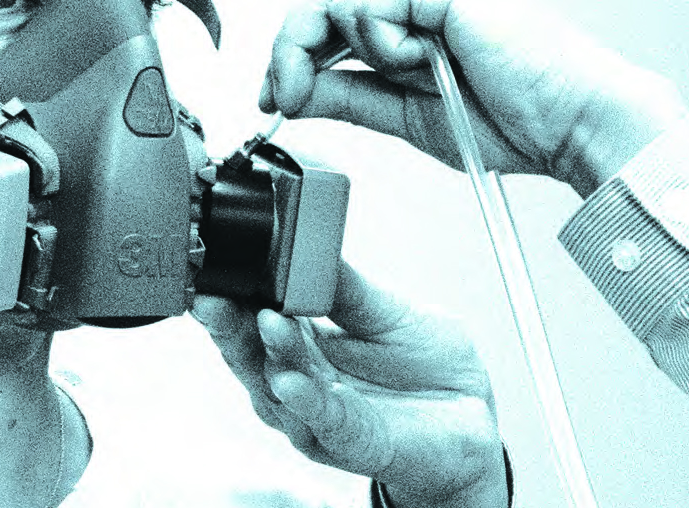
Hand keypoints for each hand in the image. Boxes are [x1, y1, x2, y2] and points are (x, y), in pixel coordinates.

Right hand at [192, 262, 507, 507]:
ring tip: (262, 323)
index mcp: (306, 344)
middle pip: (254, 354)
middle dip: (231, 326)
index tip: (219, 266)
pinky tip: (292, 380)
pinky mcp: (355, 441)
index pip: (255, 318)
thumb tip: (312, 246)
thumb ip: (347, 288)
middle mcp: (304, 381)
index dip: (233, 296)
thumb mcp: (389, 311)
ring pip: (281, 389)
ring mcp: (323, 415)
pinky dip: (306, 402)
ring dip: (269, 357)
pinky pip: (326, 421)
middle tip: (216, 296)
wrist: (472, 415)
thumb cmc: (428, 366)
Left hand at [260, 0, 688, 196]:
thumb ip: (348, 96)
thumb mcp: (404, 114)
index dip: (290, 49)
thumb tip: (292, 93)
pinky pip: (370, 1)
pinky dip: (378, 43)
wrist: (570, 126)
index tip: (276, 97)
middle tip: (285, 96)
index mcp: (412, 7)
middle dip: (291, 48)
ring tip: (378, 80)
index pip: (327, 8)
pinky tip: (417, 63)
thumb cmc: (513, 119)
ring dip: (334, 48)